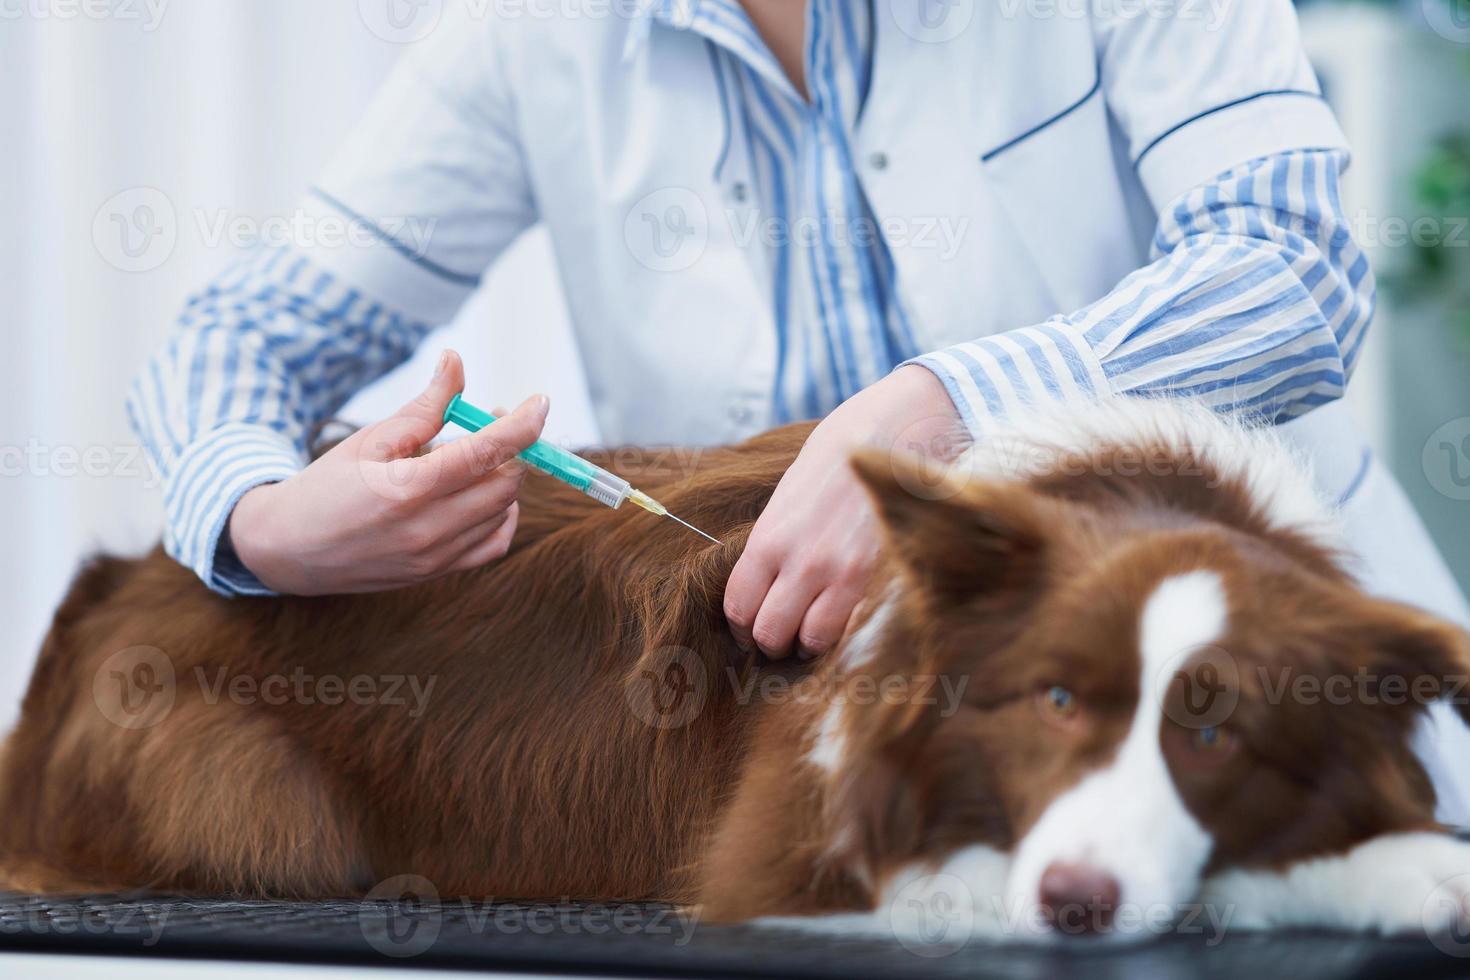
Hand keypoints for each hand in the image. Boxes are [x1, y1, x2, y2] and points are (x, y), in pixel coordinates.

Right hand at [229, 350, 546, 594]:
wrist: (287, 549)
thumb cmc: (326, 486)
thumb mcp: (370, 439)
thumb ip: (424, 406)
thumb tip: (456, 362)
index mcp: (407, 489)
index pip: (486, 453)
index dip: (521, 425)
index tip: (539, 403)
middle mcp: (427, 529)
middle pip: (504, 483)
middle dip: (511, 447)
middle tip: (490, 422)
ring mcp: (435, 557)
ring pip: (503, 512)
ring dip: (503, 478)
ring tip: (472, 457)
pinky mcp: (437, 573)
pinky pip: (493, 544)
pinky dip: (501, 515)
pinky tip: (482, 494)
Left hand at [724, 365, 960, 658]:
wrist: (896, 427)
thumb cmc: (841, 452)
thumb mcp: (790, 492)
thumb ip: (776, 538)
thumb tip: (767, 576)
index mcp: (768, 537)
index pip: (738, 606)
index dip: (742, 627)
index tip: (751, 630)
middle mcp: (799, 561)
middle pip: (769, 632)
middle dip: (772, 642)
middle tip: (783, 639)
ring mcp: (840, 573)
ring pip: (810, 641)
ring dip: (809, 644)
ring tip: (816, 635)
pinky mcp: (879, 578)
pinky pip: (852, 630)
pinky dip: (846, 637)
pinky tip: (848, 625)